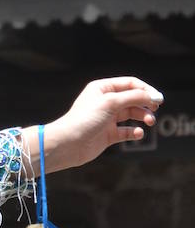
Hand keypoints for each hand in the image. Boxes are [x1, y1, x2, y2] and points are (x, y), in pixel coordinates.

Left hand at [26, 78, 163, 174]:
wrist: (69, 143)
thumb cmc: (85, 119)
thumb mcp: (111, 103)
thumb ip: (134, 97)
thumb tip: (153, 96)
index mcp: (102, 88)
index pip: (129, 83)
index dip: (145, 90)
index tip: (158, 99)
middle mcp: (104, 102)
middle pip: (132, 98)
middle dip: (145, 104)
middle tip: (155, 109)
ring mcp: (106, 118)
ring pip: (131, 114)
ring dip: (143, 116)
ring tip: (149, 122)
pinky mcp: (108, 134)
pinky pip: (126, 131)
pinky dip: (134, 132)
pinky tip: (138, 133)